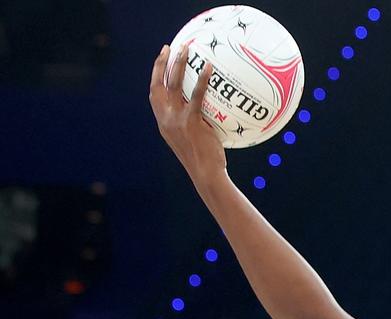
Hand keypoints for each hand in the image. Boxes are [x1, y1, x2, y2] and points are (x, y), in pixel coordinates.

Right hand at [149, 43, 225, 183]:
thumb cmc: (206, 161)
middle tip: (169, 47)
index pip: (155, 94)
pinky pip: (196, 96)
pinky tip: (210, 68)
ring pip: (174, 85)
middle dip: (162, 63)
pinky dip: (202, 80)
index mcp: (163, 123)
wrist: (206, 175)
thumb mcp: (193, 140)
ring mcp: (176, 119)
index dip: (156, 76)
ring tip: (186, 49)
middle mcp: (165, 119)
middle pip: (159, 84)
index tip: (161, 60)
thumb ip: (194, 124)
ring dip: (178, 64)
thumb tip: (210, 112)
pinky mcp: (190, 122)